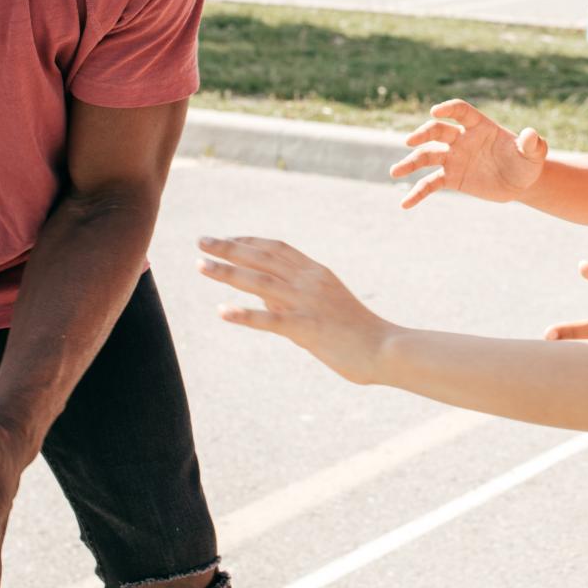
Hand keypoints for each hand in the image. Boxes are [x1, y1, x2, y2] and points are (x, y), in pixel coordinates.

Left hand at [199, 236, 393, 383]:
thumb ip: (299, 296)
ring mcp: (308, 303)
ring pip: (260, 281)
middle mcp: (310, 281)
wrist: (387, 348)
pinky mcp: (307, 328)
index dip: (248, 240)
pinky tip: (222, 311)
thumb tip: (265, 297)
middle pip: (262, 257)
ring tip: (200, 265)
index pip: (277, 247)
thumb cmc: (359, 331)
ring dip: (227, 272)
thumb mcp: (328, 303)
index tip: (226, 239)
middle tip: (201, 241)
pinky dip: (244, 314)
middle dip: (229, 247)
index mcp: (317, 273)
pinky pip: (270, 320)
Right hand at [390, 99, 546, 208]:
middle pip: (438, 131)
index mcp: (479, 126)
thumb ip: (532, 143)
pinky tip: (405, 204)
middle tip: (410, 142)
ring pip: (427, 156)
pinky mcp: (451, 178)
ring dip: (410, 163)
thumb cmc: (527, 162)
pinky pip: (430, 184)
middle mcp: (462, 139)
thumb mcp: (534, 154)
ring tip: (394, 172)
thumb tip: (532, 135)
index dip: (448, 109)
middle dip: (423, 134)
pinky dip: (417, 193)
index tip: (436, 111)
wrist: (520, 182)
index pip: (460, 112)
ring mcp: (454, 158)